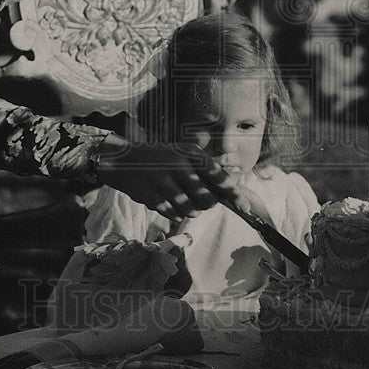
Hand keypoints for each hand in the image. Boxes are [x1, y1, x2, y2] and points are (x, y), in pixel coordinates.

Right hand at [95, 138, 235, 221]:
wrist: (124, 161)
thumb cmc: (161, 158)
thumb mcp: (183, 154)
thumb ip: (204, 170)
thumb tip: (227, 192)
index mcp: (190, 154)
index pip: (219, 177)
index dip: (234, 194)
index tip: (245, 208)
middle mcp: (178, 167)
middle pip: (207, 200)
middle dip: (206, 204)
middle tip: (197, 196)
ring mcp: (164, 183)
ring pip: (191, 210)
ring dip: (190, 209)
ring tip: (179, 195)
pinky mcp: (152, 198)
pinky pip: (174, 215)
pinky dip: (175, 211)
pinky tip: (166, 199)